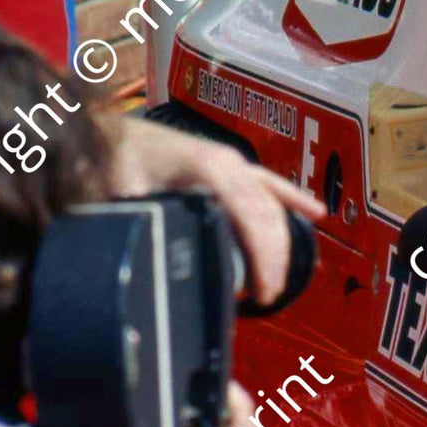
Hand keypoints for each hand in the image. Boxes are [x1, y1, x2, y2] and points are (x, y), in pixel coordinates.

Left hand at [102, 116, 327, 304]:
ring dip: (280, 242)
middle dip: (273, 257)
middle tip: (267, 296)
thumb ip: (145, 224)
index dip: (262, 254)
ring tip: (275, 280)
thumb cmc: (115, 159)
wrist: (109, 130)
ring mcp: (233, 163)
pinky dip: (293, 199)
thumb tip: (159, 261)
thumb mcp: (124, 196)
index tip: (262, 288)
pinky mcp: (230, 166)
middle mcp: (229, 164)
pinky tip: (317, 213)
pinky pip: (270, 184)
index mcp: (208, 170)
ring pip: (271, 204)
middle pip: (267, 214)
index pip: (250, 215)